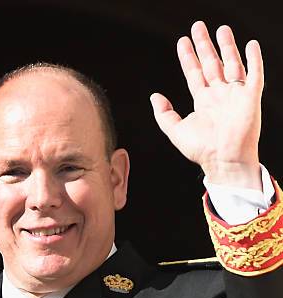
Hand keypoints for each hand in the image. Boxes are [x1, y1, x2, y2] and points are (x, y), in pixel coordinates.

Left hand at [150, 21, 263, 188]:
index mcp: (203, 102)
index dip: (188, 57)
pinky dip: (254, 59)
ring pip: (232, 64)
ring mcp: (235, 95)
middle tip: (197, 27)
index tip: (182, 42)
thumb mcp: (176, 131)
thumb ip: (164, 115)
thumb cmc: (202, 150)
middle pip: (211, 64)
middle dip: (204, 45)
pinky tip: (251, 45)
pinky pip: (254, 74)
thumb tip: (154, 97)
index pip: (194, 73)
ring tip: (221, 29)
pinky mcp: (251, 97)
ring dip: (227, 46)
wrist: (225, 159)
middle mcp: (219, 96)